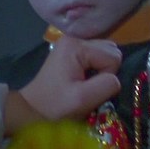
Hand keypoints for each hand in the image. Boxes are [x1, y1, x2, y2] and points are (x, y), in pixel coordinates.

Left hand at [5, 36, 121, 133]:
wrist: (32, 110)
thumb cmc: (55, 106)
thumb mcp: (83, 99)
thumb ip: (106, 85)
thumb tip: (116, 78)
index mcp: (76, 45)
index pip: (113, 56)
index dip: (107, 76)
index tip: (89, 89)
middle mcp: (75, 38)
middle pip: (110, 51)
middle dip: (105, 71)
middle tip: (87, 87)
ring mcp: (73, 44)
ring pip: (106, 54)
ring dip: (101, 71)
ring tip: (83, 84)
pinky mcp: (72, 52)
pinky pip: (96, 58)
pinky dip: (94, 70)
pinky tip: (81, 80)